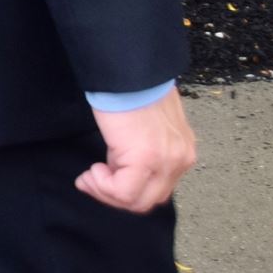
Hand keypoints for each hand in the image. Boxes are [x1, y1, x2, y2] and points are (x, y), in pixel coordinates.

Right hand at [78, 88, 196, 212]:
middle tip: (91, 181)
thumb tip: (125, 164)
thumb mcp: (149, 123)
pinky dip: (103, 187)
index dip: (127, 191)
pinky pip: (123, 192)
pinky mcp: (146, 159)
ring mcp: (167, 161)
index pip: (158, 189)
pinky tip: (92, 171)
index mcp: (183, 150)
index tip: (102, 177)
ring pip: (136, 201)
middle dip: (114, 196)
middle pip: (148, 201)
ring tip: (90, 176)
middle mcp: (180, 159)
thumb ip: (147, 146)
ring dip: (106, 193)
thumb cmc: (132, 88)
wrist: (127, 71)